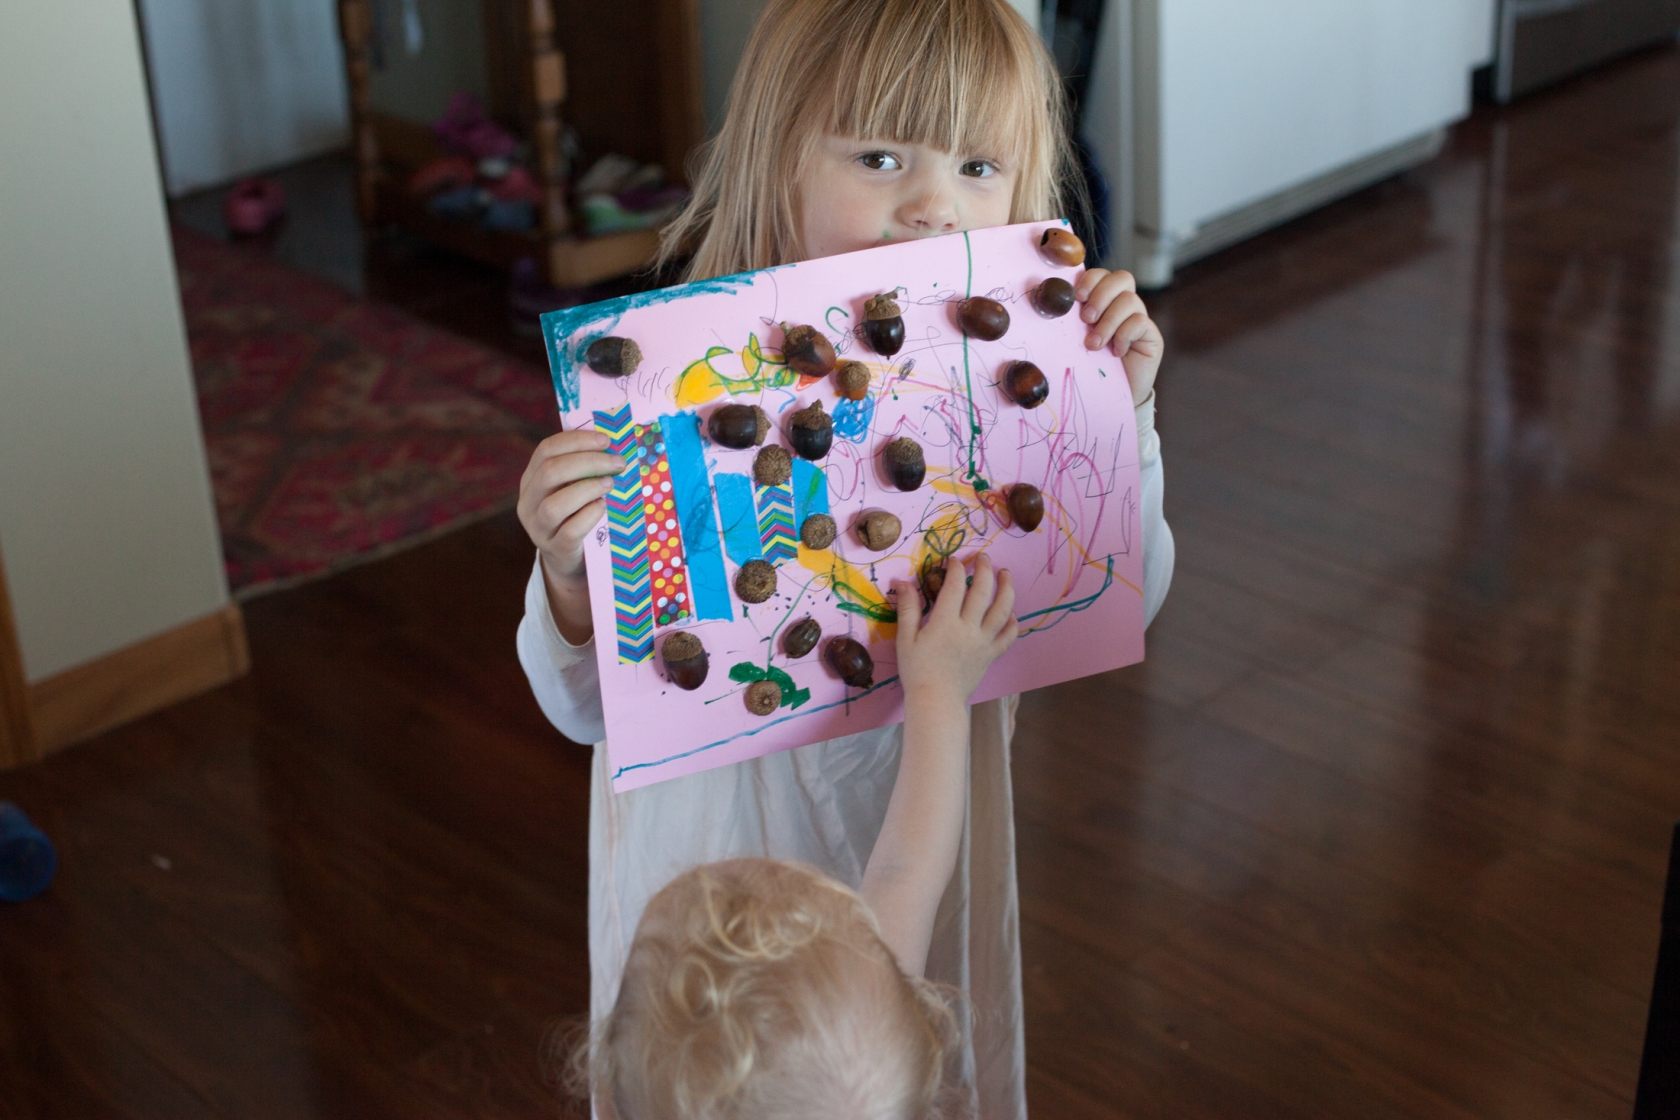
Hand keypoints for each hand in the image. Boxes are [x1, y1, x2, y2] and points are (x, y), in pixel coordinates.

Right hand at [516, 429, 625, 643]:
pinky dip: (589, 516)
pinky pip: (570, 531)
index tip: (605, 440)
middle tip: (618, 462)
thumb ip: (582, 468)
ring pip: (555, 504)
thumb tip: (613, 443)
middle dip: (588, 462)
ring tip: (611, 484)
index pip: (546, 450)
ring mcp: (538, 528)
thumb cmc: (576, 514)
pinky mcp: (554, 549)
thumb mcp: (573, 488)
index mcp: (531, 479)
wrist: (570, 559)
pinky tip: (604, 507)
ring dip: (588, 489)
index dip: (576, 440)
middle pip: (551, 472)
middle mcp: (528, 502)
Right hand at [893, 554, 1017, 709]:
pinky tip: (1011, 612)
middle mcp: (969, 628)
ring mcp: (984, 642)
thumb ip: (908, 608)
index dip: (956, 568)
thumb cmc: (917, 671)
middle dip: (985, 570)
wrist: (936, 701)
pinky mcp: (991, 655)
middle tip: (984, 558)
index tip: (954, 560)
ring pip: (1002, 609)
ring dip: (1006, 588)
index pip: (955, 586)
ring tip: (1006, 575)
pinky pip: (1008, 636)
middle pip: (983, 591)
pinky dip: (1012, 622)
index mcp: (945, 622)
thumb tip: (902, 582)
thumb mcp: (905, 639)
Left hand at [1074, 267, 1163, 405]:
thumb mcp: (1074, 340)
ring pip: (1130, 300)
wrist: (1108, 399)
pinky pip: (1141, 322)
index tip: (1077, 298)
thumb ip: (1071, 320)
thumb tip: (1056, 302)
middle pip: (1122, 278)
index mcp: (1103, 300)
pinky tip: (1116, 352)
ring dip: (1108, 322)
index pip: (1102, 274)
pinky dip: (1124, 335)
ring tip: (1095, 345)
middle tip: (1086, 320)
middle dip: (1101, 295)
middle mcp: (1123, 305)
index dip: (1091, 280)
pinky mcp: (1151, 336)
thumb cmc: (1088, 367)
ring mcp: (1139, 319)